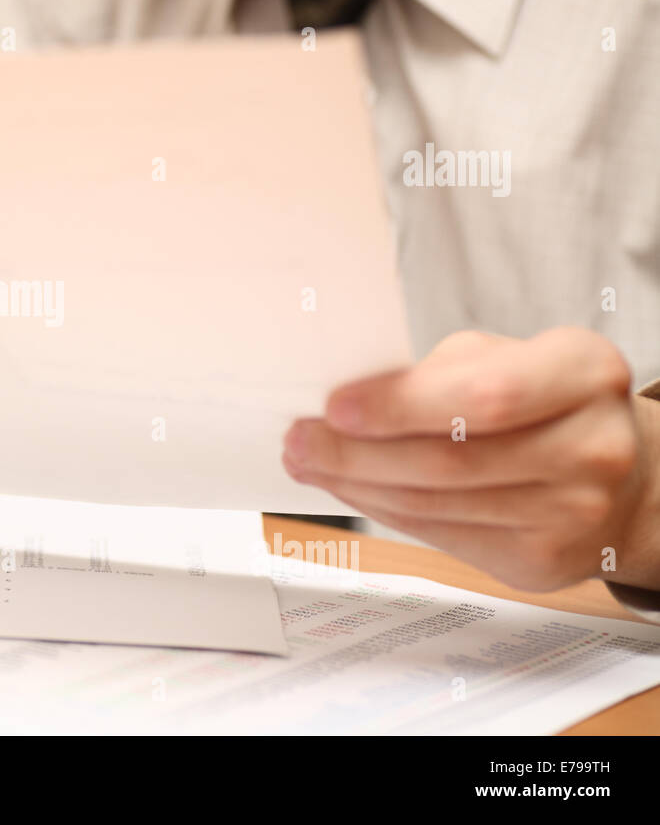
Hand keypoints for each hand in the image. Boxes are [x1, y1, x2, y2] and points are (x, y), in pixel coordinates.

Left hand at [283, 328, 659, 592]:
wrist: (621, 479)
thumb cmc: (545, 404)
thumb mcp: (507, 358)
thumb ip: (439, 372)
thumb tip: (345, 401)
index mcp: (585, 374)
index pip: (486, 396)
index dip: (402, 405)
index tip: (336, 406)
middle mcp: (593, 448)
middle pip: (450, 460)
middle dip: (356, 453)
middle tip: (300, 439)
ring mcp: (574, 514)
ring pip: (436, 505)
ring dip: (356, 486)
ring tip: (309, 462)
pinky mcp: (543, 563)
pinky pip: (440, 537)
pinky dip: (383, 512)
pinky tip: (351, 489)